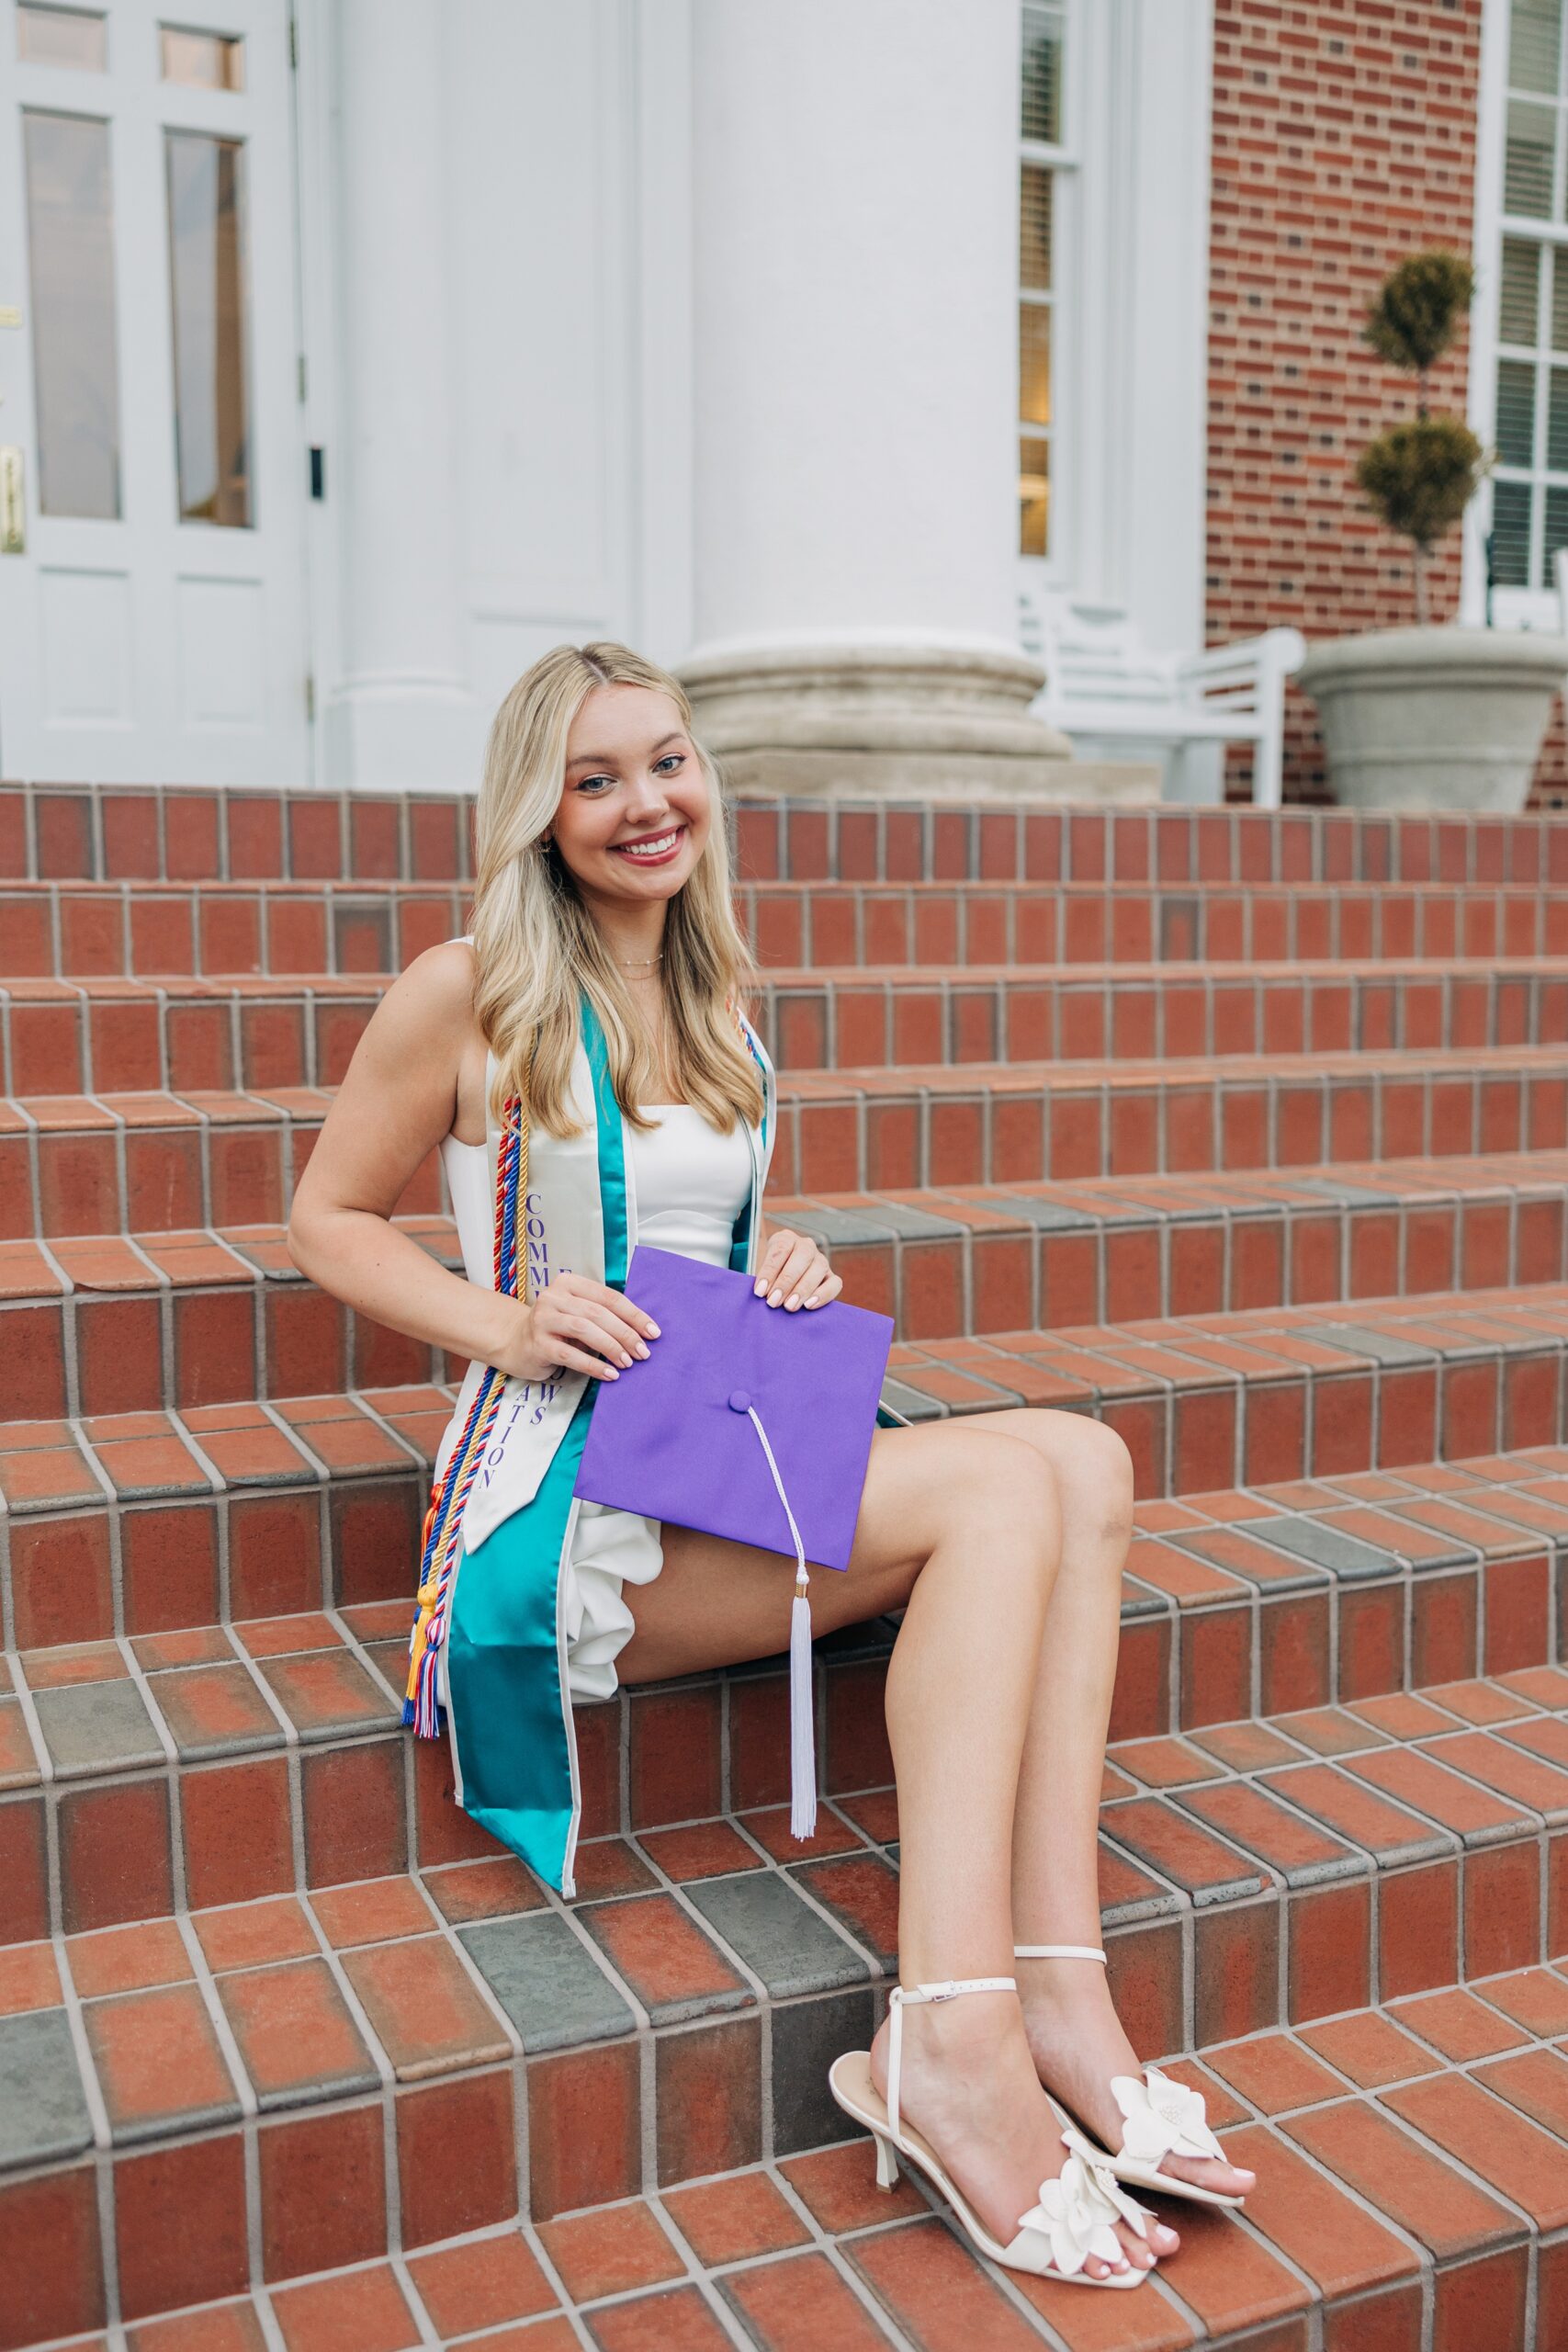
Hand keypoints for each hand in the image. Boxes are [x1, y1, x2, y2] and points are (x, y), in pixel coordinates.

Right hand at [496, 1272, 659, 1383]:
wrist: (515, 1342)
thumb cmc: (556, 1329)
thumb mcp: (579, 1314)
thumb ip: (603, 1316)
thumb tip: (642, 1332)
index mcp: (569, 1283)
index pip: (609, 1297)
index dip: (634, 1315)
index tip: (653, 1332)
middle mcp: (554, 1297)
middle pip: (598, 1313)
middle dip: (626, 1333)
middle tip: (643, 1351)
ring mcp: (543, 1319)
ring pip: (585, 1330)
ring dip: (611, 1347)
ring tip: (628, 1362)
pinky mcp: (537, 1343)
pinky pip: (570, 1354)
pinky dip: (593, 1365)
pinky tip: (609, 1374)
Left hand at [753, 1227, 841, 1311]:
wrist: (784, 1280)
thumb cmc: (771, 1276)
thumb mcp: (764, 1271)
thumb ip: (764, 1280)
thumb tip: (762, 1294)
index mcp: (786, 1239)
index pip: (780, 1249)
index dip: (769, 1271)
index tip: (760, 1291)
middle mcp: (806, 1246)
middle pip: (802, 1257)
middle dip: (786, 1281)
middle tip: (773, 1301)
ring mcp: (821, 1260)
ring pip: (818, 1268)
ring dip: (803, 1289)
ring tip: (789, 1306)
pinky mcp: (832, 1276)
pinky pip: (835, 1283)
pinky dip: (823, 1295)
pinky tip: (809, 1305)